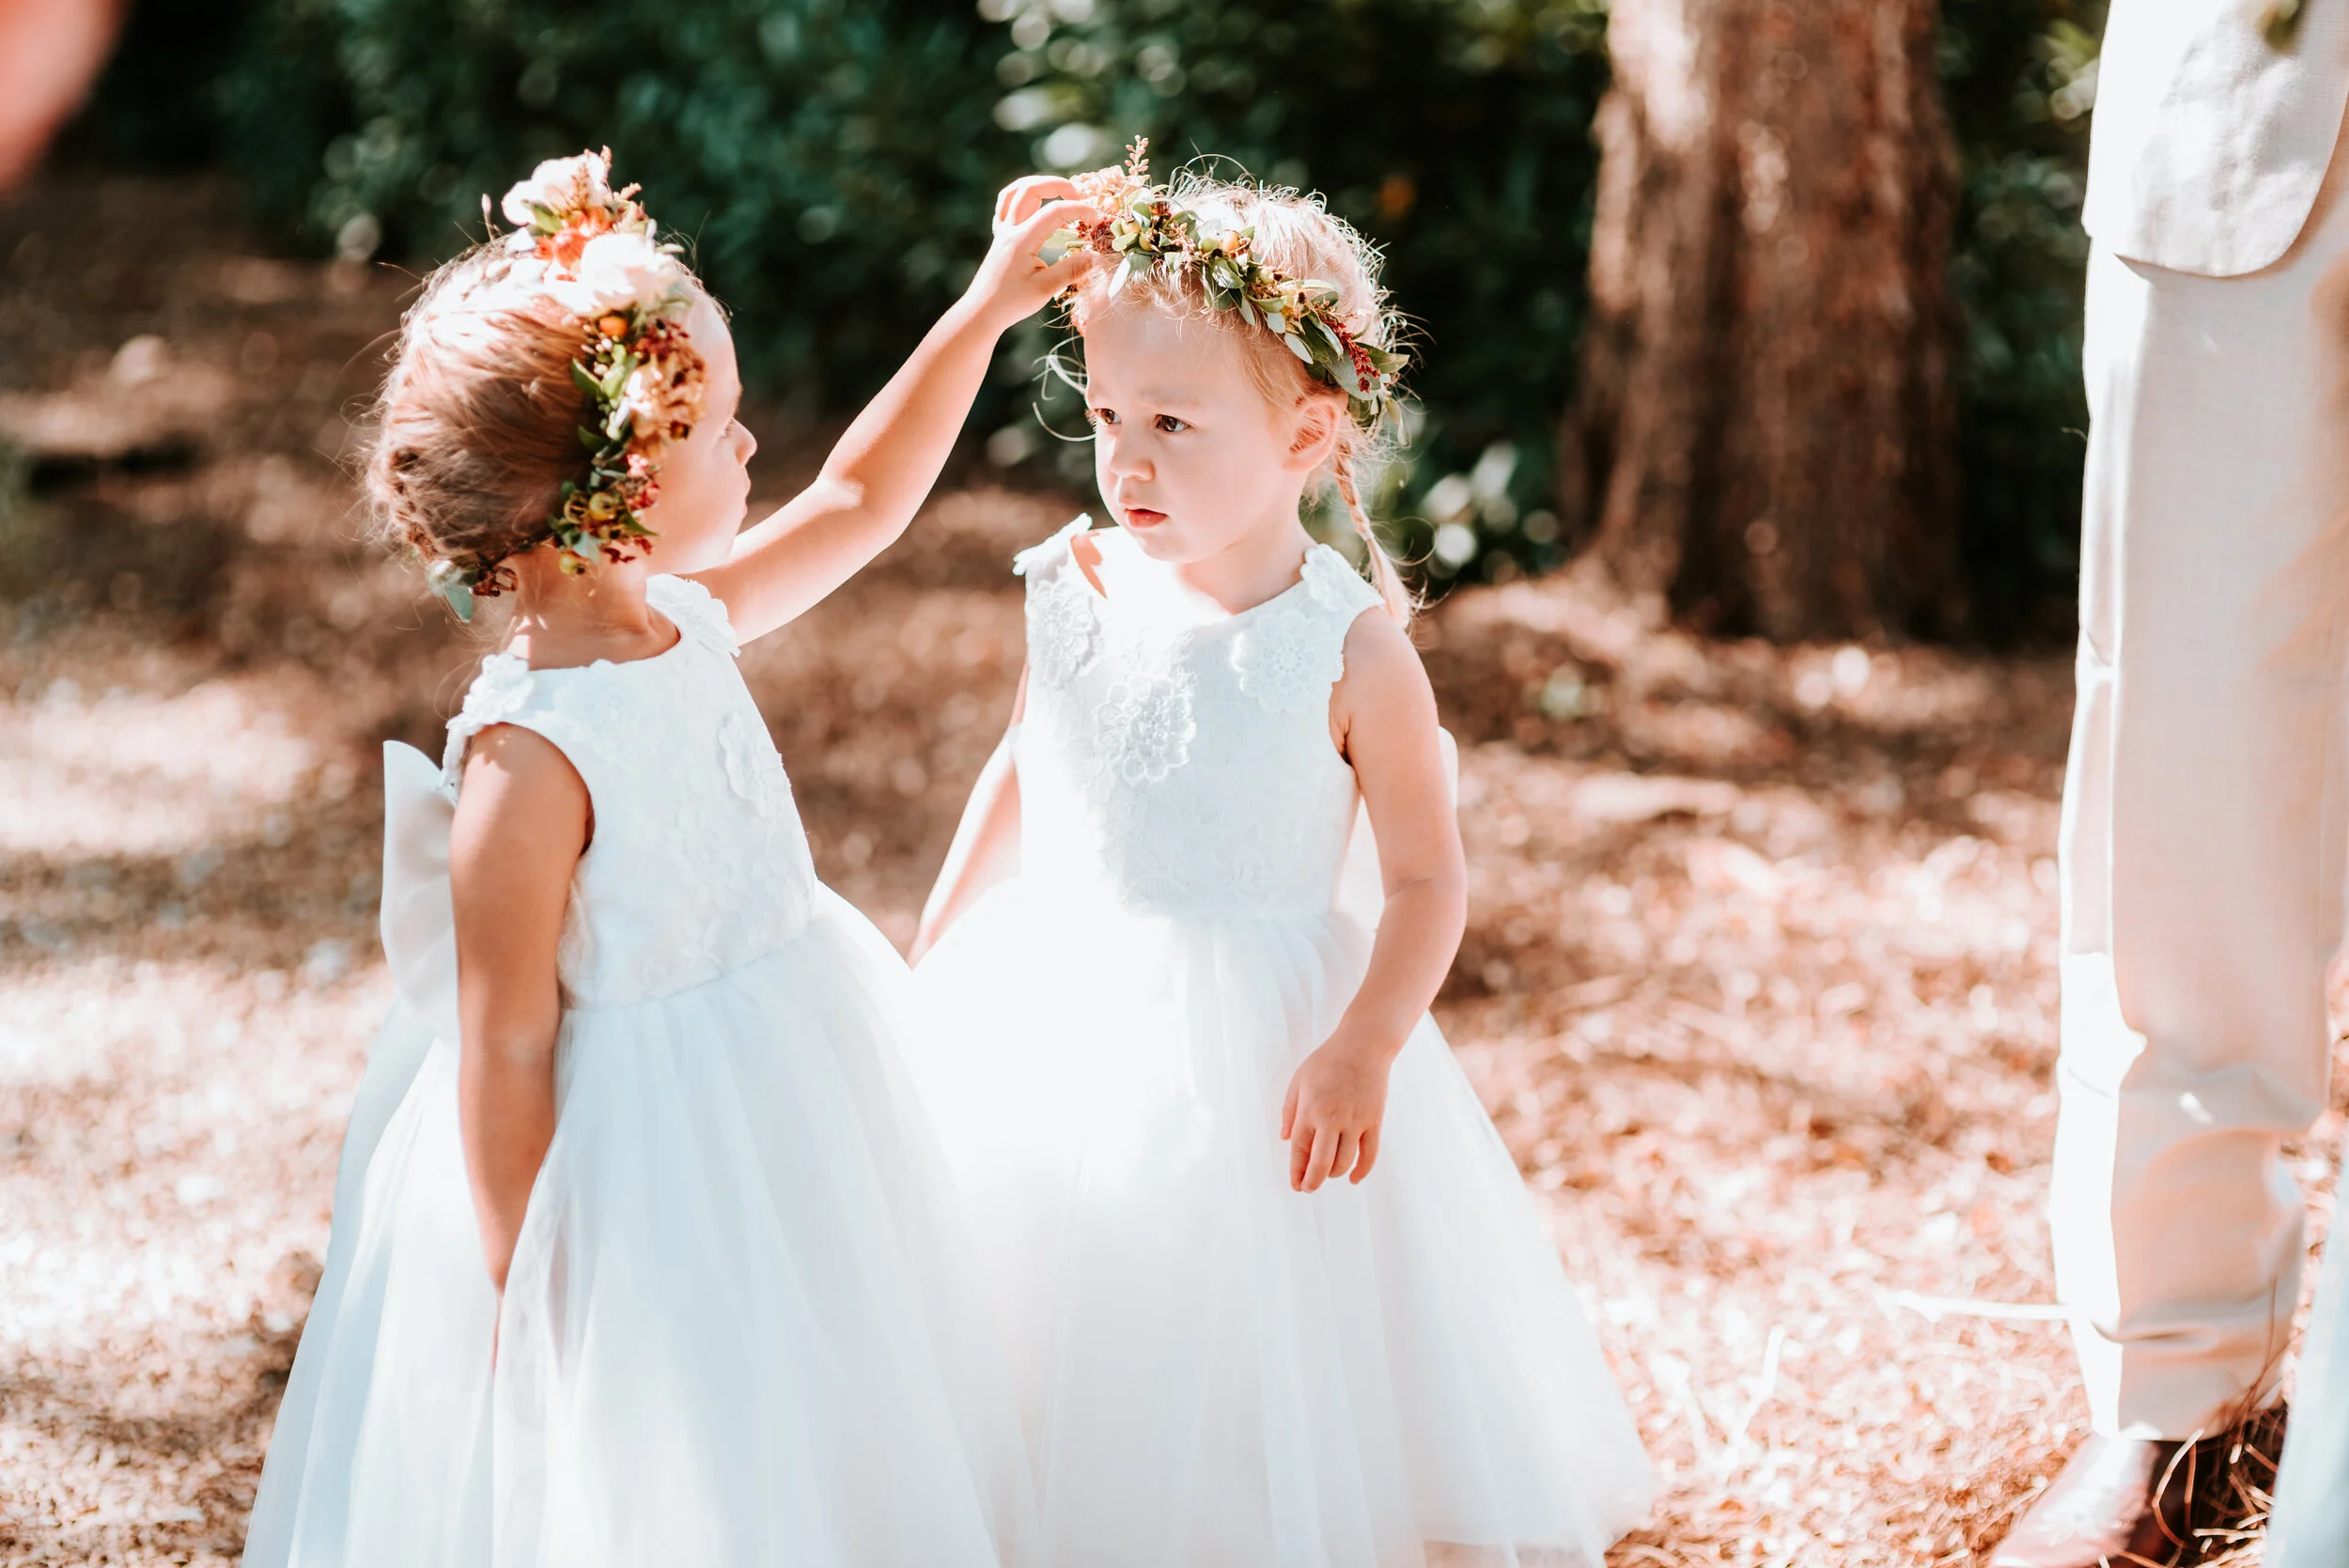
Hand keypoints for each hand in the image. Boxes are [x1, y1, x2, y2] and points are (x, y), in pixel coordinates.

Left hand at [961, 176, 1101, 331]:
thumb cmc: (1012, 303)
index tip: (1097, 219)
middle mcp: (1010, 229)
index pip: (1054, 212)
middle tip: (1080, 195)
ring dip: (1038, 184)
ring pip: (1015, 191)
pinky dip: (1020, 195)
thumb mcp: (1045, 289)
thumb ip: (1071, 270)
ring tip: (1059, 190)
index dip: (1080, 210)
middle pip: (1031, 189)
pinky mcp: (999, 236)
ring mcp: (1002, 231)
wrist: (982, 311)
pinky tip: (1034, 202)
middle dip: (1058, 185)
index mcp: (1022, 240)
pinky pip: (1005, 204)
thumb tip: (1096, 256)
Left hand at [1279, 1037, 1394, 1191]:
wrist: (1363, 1046)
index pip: (1299, 1150)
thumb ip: (1289, 1111)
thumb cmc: (1327, 1061)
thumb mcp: (1298, 1081)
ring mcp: (1355, 1122)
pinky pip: (1370, 1154)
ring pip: (1344, 1161)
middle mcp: (1332, 1119)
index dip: (1296, 1171)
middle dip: (1313, 1182)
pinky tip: (1353, 1178)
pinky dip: (1362, 1171)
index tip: (1296, 1184)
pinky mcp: (1374, 1121)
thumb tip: (1284, 1138)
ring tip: (1328, 1174)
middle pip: (1321, 1163)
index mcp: (1310, 1109)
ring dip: (1333, 1174)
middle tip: (1309, 1188)